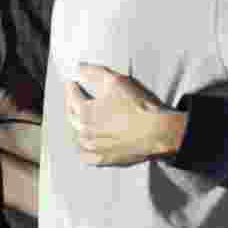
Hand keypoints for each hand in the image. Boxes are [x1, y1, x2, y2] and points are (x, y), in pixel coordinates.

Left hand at [66, 64, 185, 165]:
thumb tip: (79, 68)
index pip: (71, 97)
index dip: (71, 88)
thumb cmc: (138, 107)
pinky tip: (88, 141)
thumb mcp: (116, 81)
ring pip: (78, 135)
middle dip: (71, 104)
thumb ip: (94, 73)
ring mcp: (93, 147)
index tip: (71, 83)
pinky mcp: (102, 158)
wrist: (156, 132)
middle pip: (71, 116)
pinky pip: (86, 155)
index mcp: (86, 112)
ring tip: (83, 118)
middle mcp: (86, 131)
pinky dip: (84, 147)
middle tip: (73, 97)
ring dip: (78, 125)